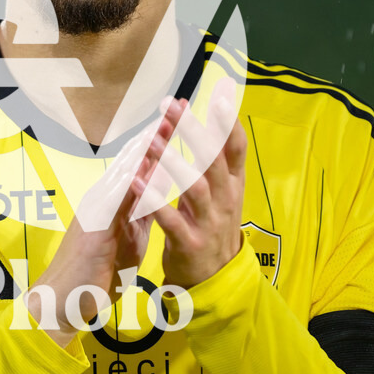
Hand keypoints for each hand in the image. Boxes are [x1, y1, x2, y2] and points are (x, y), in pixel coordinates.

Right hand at [27, 104, 177, 346]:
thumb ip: (136, 220)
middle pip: (132, 162)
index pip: (138, 168)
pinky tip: (147, 166)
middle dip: (154, 136)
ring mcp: (96, 211)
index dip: (158, 145)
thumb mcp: (123, 243)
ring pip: (124, 173)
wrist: (61, 303)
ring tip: (165, 126)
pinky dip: (133, 181)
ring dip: (145, 150)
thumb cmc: (92, 276)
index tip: (178, 124)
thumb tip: (151, 202)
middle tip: (175, 110)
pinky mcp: (94, 227)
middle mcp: (102, 200)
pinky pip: (116, 199)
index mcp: (112, 204)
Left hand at [134, 80, 247, 289]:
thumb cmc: (211, 226)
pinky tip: (138, 183)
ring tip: (155, 140)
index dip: (228, 122)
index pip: (235, 149)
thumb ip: (217, 161)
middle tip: (175, 107)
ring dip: (173, 162)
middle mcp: (225, 201)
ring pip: (194, 187)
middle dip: (194, 132)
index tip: (221, 94)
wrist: (214, 280)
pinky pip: (171, 220)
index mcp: (233, 186)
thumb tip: (215, 120)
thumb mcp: (222, 193)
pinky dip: (154, 201)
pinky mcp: (190, 244)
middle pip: (213, 161)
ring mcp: (209, 223)